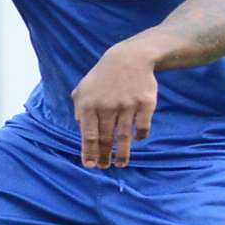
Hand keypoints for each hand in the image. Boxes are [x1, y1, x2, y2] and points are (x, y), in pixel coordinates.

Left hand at [70, 43, 157, 167]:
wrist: (129, 58)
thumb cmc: (103, 77)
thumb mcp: (83, 89)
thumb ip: (79, 109)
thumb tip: (81, 131)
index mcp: (89, 105)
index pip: (89, 135)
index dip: (89, 153)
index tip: (90, 165)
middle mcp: (108, 106)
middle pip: (106, 139)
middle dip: (105, 156)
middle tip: (105, 167)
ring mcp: (127, 105)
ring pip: (124, 137)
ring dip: (122, 154)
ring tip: (121, 164)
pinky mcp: (145, 103)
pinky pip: (143, 126)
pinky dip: (141, 136)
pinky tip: (138, 140)